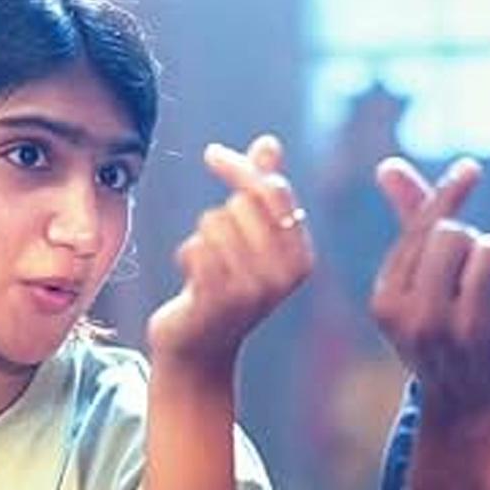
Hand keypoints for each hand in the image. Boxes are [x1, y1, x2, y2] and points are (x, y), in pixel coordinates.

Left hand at [147, 134, 314, 369]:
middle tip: (219, 249)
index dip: (239, 167)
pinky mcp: (219, 301)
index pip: (272, 189)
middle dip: (220, 216)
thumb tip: (269, 142)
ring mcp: (254, 290)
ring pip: (214, 222)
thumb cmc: (224, 283)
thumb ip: (261, 188)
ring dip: (201, 240)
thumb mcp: (249, 236)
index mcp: (302, 256)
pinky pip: (195, 247)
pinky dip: (187, 256)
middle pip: (240, 203)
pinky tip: (194, 283)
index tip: (211, 154)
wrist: (199, 347)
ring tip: (208, 270)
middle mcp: (285, 275)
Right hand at [370, 156, 489, 425]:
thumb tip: (387, 165)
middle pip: (457, 235)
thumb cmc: (442, 331)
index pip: (423, 229)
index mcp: (387, 303)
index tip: (471, 169)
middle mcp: (421, 321)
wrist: (472, 410)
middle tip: (472, 276)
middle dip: (472, 244)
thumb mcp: (413, 285)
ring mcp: (467, 335)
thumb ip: (408, 222)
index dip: (449, 194)